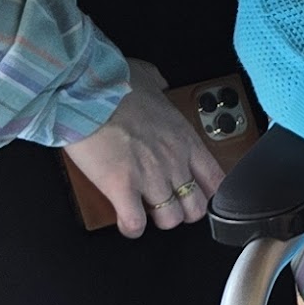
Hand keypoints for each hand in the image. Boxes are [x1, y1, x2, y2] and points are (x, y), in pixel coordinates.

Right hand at [59, 63, 227, 240]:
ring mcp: (150, 178)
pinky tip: (126, 221)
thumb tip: (160, 82)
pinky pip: (135, 224)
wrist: (87, 92)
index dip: (208, 193)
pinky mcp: (122, 189)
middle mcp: (173, 161)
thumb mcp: (148, 77)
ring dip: (157, 219)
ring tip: (145, 210)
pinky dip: (131, 227)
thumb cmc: (115, 83)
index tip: (198, 194)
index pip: (215, 179)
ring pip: (169, 219)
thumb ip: (159, 83)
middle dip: (183, 210)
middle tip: (168, 204)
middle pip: (196, 207)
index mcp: (184, 138)